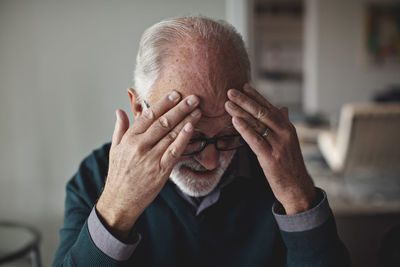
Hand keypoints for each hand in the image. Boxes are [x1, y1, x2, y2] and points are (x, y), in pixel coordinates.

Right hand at [96, 91, 201, 239]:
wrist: (120, 200)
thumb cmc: (119, 174)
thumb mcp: (115, 149)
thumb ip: (120, 129)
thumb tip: (120, 111)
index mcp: (129, 139)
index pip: (148, 115)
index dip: (163, 103)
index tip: (175, 94)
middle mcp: (140, 146)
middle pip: (162, 122)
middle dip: (179, 108)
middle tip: (193, 97)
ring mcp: (151, 158)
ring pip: (170, 134)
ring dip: (186, 120)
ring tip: (197, 110)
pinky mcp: (160, 170)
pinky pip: (174, 151)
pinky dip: (183, 138)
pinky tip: (191, 128)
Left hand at [225, 84, 315, 214]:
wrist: (297, 188)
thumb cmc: (290, 165)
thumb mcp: (290, 142)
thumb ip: (284, 123)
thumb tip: (282, 108)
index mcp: (288, 127)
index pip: (270, 107)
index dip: (256, 96)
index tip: (243, 86)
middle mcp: (285, 133)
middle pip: (262, 112)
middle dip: (245, 100)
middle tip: (230, 91)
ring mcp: (279, 145)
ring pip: (257, 124)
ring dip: (241, 112)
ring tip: (227, 104)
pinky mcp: (271, 158)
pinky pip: (256, 140)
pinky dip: (245, 129)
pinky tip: (235, 121)